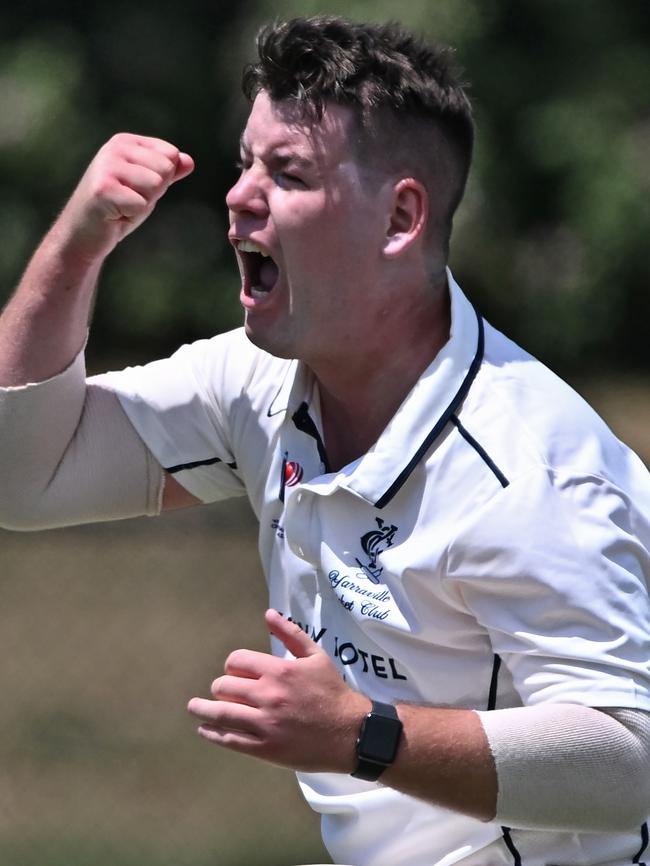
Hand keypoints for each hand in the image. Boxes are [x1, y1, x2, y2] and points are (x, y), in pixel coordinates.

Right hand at [54, 133, 193, 260]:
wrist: (84, 233)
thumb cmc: (117, 208)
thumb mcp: (147, 187)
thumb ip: (168, 172)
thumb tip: (189, 161)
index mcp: (125, 142)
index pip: (171, 154)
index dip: (161, 180)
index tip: (137, 188)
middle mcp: (114, 148)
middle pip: (165, 170)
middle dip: (153, 193)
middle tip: (129, 200)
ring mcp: (107, 167)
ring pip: (155, 186)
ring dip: (143, 204)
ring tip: (122, 206)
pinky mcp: (103, 189)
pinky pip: (142, 204)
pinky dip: (132, 216)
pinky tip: (115, 215)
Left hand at [187, 609, 369, 772]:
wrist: (351, 732)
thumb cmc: (333, 692)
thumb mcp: (316, 656)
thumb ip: (290, 634)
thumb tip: (268, 614)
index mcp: (279, 670)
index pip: (236, 662)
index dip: (232, 666)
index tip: (235, 673)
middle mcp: (267, 695)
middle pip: (224, 687)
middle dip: (220, 687)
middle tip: (221, 692)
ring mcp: (264, 724)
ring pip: (221, 713)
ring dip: (203, 709)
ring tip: (194, 708)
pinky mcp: (265, 748)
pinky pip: (230, 740)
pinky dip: (213, 733)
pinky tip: (206, 730)